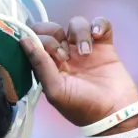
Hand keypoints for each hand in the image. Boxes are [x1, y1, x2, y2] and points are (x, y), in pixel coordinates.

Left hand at [20, 16, 137, 134]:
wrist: (114, 114)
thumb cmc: (81, 107)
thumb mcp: (55, 90)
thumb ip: (40, 65)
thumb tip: (24, 40)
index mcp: (48, 65)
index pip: (35, 40)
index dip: (41, 41)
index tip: (55, 56)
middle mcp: (64, 55)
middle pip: (53, 28)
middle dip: (56, 34)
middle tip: (66, 55)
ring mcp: (84, 49)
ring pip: (76, 24)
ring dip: (80, 33)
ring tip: (87, 53)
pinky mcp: (104, 45)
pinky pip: (100, 23)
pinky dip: (99, 24)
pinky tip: (99, 35)